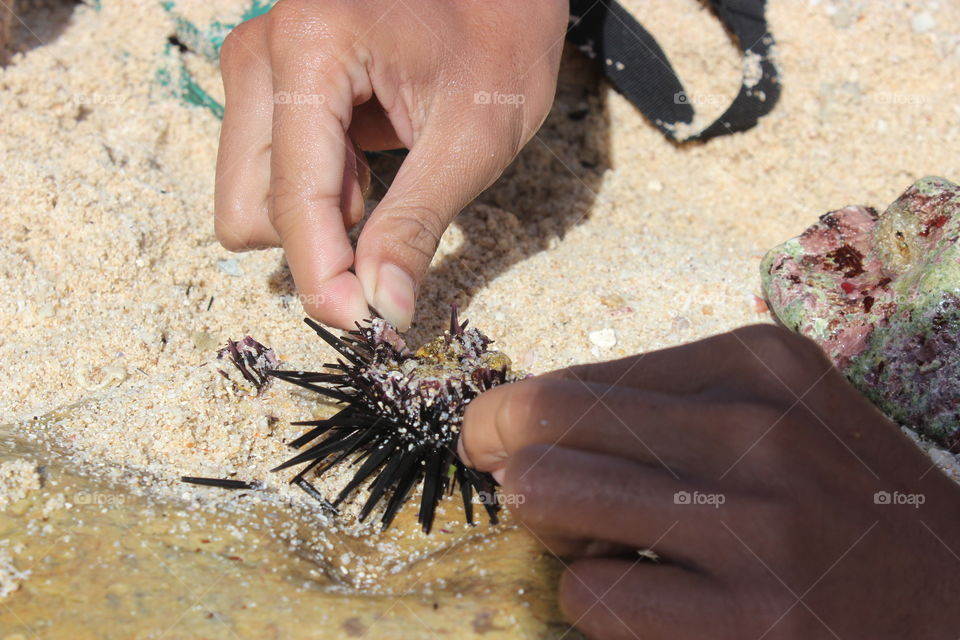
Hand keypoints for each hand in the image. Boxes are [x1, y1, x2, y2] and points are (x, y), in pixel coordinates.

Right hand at [214, 0, 566, 329]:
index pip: (294, 197)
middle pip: (250, 208)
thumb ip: (414, 227)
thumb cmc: (499, 47)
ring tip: (380, 176)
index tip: (364, 322)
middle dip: (318, 242)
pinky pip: (269, 177)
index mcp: (311, 48)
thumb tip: (381, 308)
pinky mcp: (268, 87)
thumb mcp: (470, 144)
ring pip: (252, 199)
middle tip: (388, 228)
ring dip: (319, 217)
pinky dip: (318, 194)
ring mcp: (258, 67)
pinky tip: (364, 163)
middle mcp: (262, 53)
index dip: (325, 273)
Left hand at [459, 325, 959, 638]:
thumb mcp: (778, 423)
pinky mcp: (755, 624)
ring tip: (594, 549)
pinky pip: (591, 598)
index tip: (503, 444)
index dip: (520, 417)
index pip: (577, 376)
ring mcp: (758, 528)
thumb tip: (522, 425)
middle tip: (526, 495)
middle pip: (544, 422)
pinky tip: (649, 607)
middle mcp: (758, 430)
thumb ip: (659, 411)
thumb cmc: (847, 515)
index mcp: (758, 365)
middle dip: (509, 461)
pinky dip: (594, 604)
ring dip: (548, 531)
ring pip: (547, 497)